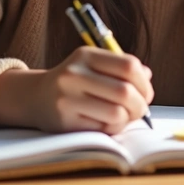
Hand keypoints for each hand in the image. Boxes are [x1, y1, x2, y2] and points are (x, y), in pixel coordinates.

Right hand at [0, 47, 153, 134]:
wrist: (35, 97)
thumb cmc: (74, 83)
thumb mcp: (93, 66)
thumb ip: (120, 69)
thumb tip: (147, 77)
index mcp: (86, 55)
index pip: (129, 66)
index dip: (145, 82)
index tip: (146, 93)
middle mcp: (74, 74)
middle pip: (125, 91)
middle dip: (140, 105)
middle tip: (139, 110)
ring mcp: (67, 98)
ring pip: (117, 113)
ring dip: (127, 120)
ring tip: (121, 118)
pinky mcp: (65, 121)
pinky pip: (102, 129)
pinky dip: (111, 129)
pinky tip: (104, 124)